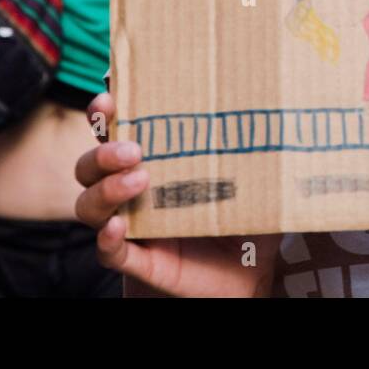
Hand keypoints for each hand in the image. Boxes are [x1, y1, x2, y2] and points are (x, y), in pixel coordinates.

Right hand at [74, 92, 279, 296]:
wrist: (253, 271)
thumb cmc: (247, 215)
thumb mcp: (254, 174)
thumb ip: (257, 141)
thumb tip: (280, 101)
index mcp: (155, 161)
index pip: (114, 132)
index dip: (103, 114)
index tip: (109, 97)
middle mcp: (134, 190)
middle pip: (89, 166)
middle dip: (102, 152)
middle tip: (135, 149)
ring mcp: (133, 225)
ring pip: (89, 206)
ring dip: (106, 189)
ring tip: (140, 180)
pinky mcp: (139, 260)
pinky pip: (109, 251)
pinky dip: (107, 239)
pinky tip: (119, 227)